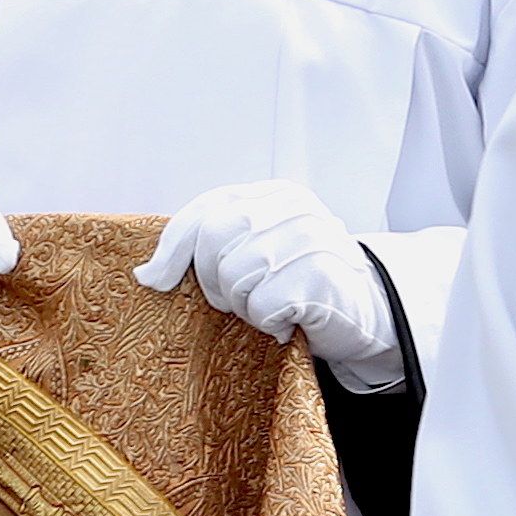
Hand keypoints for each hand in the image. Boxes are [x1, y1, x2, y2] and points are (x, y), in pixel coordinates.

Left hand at [138, 180, 401, 391]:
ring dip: (243, 304)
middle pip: (213, 241)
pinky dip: (268, 322)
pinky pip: (263, 305)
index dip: (171, 248)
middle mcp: (295, 208)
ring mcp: (313, 238)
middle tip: (237, 299)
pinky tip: (288, 319)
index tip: (155, 279)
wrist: (368, 313)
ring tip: (269, 305)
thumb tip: (147, 274)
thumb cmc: (300, 283)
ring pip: (235, 275)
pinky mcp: (322, 276)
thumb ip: (207, 245)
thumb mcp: (255, 250)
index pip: (204, 211)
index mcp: (275, 194)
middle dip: (211, 281)